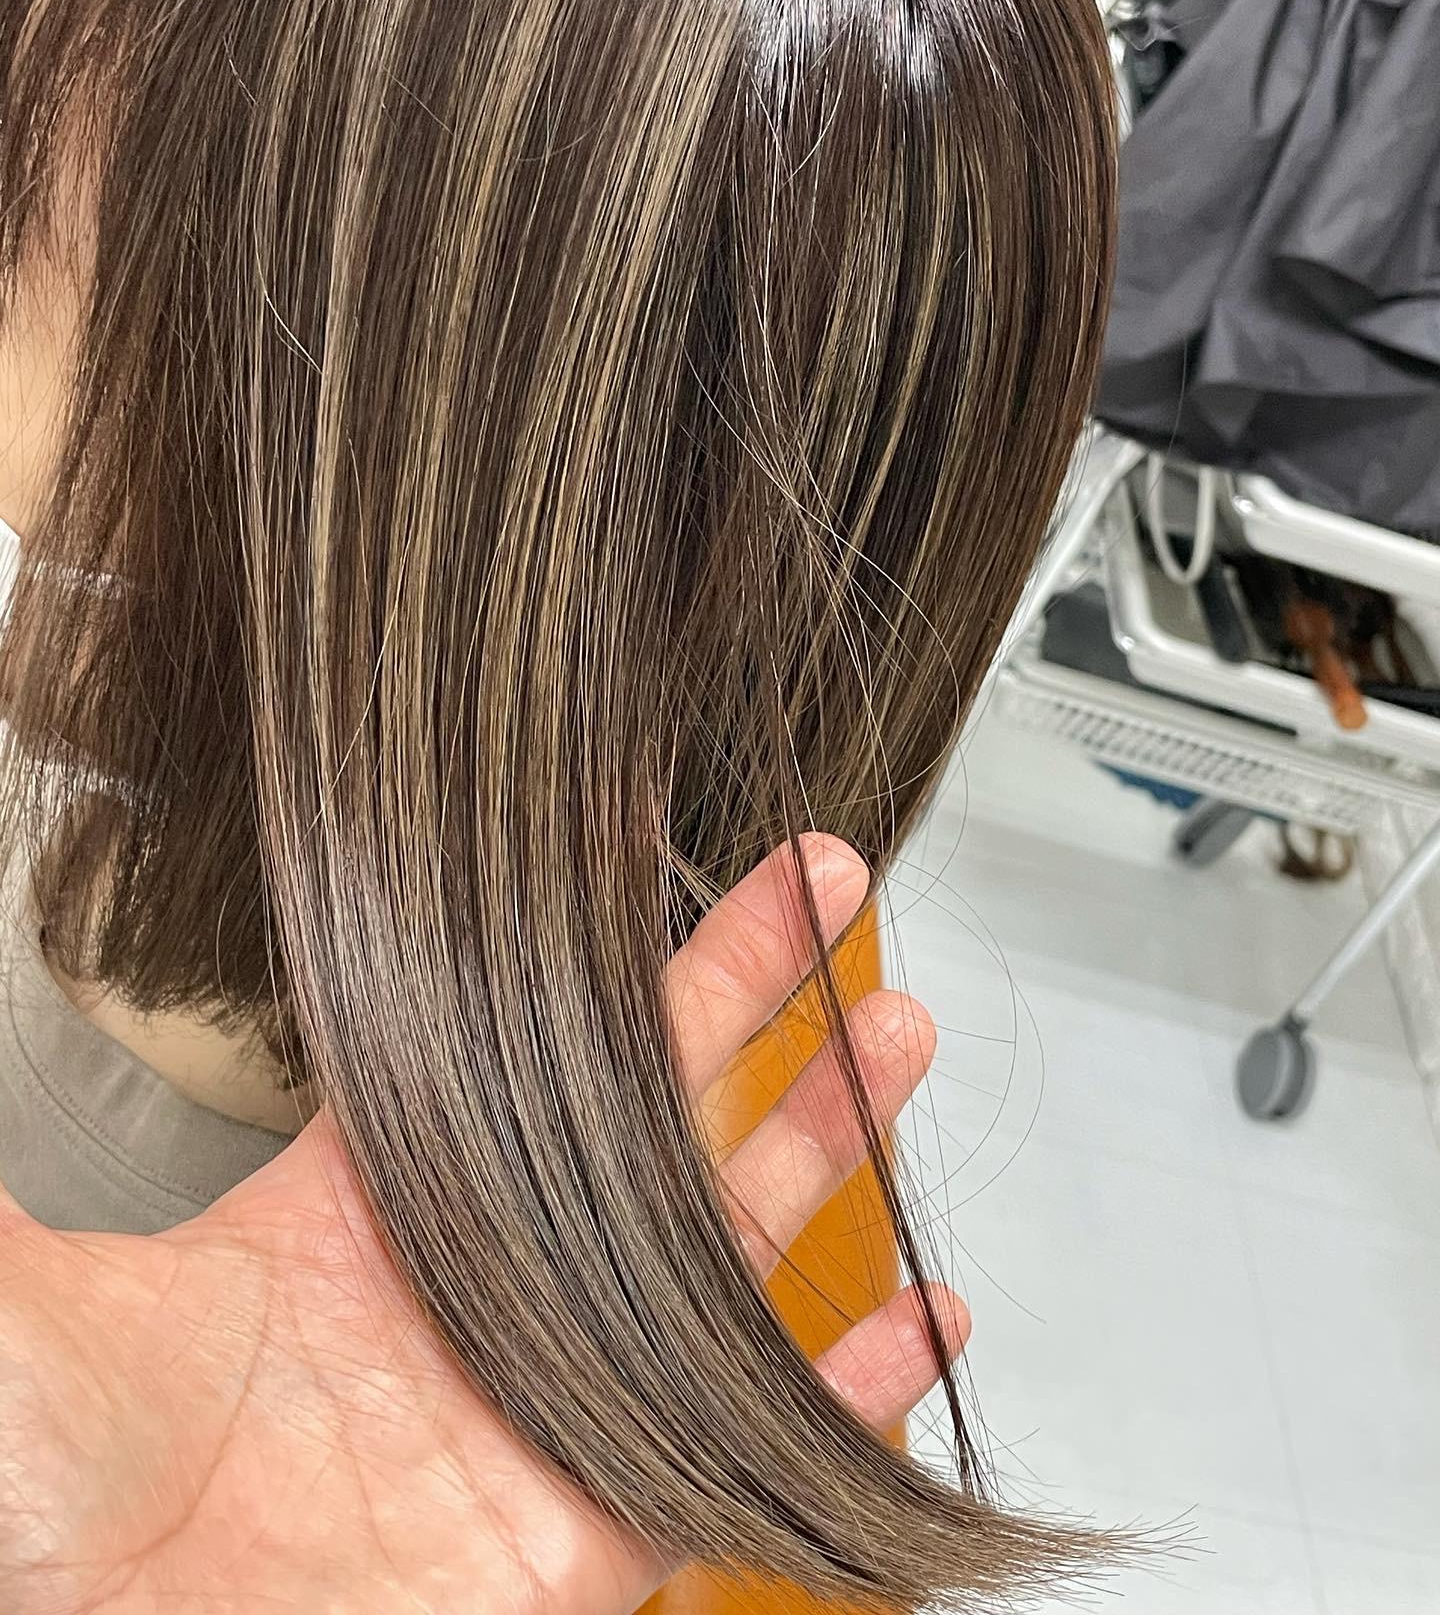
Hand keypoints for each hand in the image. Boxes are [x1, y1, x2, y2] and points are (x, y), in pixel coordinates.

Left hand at [0, 837, 963, 1613]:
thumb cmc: (62, 1503)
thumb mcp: (43, 1303)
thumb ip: (39, 1188)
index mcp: (369, 1211)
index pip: (526, 1043)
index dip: (611, 945)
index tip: (673, 847)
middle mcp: (483, 1288)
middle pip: (657, 1114)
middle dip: (756, 1005)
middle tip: (828, 908)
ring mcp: (555, 1401)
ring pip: (729, 1249)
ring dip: (821, 1144)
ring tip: (891, 1040)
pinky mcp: (603, 1528)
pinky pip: (759, 1447)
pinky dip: (851, 1392)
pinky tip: (919, 1325)